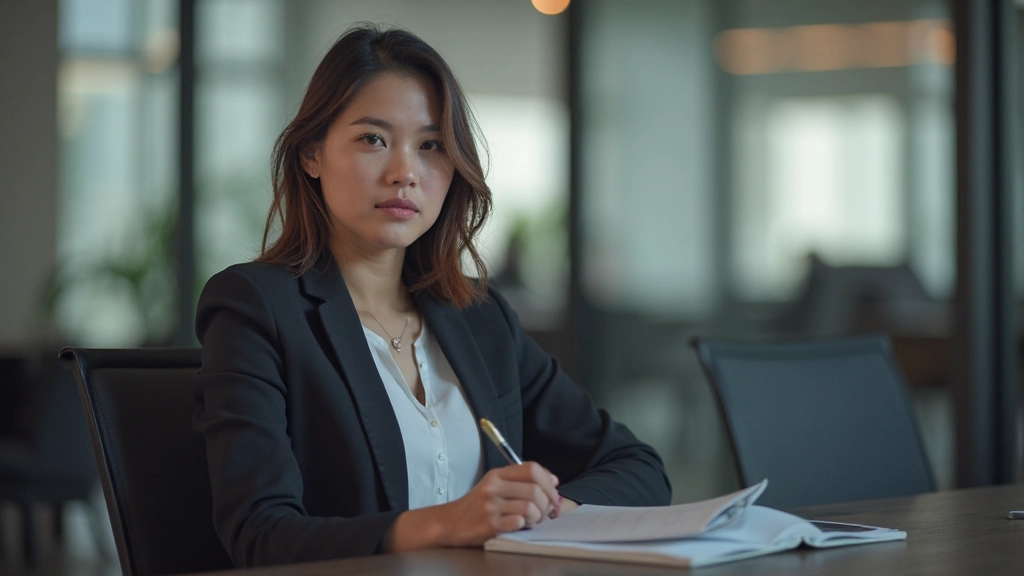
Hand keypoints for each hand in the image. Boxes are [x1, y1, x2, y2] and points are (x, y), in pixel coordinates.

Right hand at [383, 462, 559, 551]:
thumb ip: (519, 481)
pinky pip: (519, 522)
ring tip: (533, 520)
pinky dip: (525, 525)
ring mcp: (491, 506)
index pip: (532, 468)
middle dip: (548, 503)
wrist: (448, 523)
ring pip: (530, 506)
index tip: (553, 491)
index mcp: (497, 475)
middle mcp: (493, 487)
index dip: (548, 480)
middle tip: (546, 512)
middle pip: (535, 489)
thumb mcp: (494, 486)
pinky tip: (520, 526)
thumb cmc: (475, 506)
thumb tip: (552, 480)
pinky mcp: (489, 524)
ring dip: (538, 517)